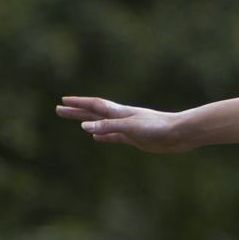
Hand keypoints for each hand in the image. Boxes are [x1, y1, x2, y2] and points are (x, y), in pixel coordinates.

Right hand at [56, 96, 190, 150]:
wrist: (179, 133)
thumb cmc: (158, 128)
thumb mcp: (130, 127)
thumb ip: (108, 127)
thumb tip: (84, 128)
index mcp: (119, 112)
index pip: (94, 106)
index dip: (78, 104)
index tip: (62, 101)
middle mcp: (121, 118)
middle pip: (93, 114)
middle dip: (76, 112)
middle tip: (58, 110)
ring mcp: (127, 128)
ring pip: (101, 124)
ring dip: (87, 122)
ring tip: (76, 121)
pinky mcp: (134, 138)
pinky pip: (113, 136)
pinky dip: (102, 136)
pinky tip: (96, 137)